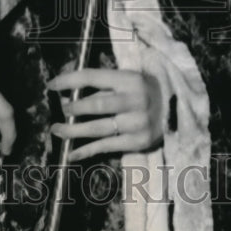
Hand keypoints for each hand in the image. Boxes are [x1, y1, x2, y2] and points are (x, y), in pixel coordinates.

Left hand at [48, 68, 163, 161]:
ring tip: (56, 130)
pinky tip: (71, 153)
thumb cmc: (145, 91)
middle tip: (60, 109)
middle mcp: (134, 100)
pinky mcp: (138, 142)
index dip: (68, 80)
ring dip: (73, 131)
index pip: (92, 77)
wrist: (179, 109)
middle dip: (72, 108)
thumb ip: (103, 84)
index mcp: (129, 79)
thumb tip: (68, 91)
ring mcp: (137, 123)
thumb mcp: (128, 79)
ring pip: (97, 128)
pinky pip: (106, 147)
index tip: (51, 85)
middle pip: (95, 104)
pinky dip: (86, 151)